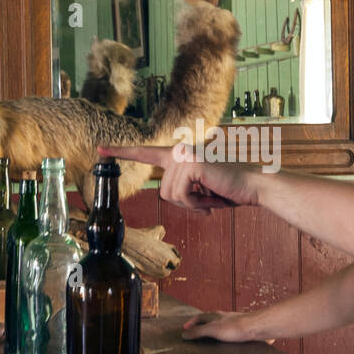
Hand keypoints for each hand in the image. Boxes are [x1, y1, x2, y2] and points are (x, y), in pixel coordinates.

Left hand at [98, 143, 261, 214]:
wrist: (253, 186)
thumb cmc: (229, 189)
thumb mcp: (199, 191)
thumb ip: (181, 189)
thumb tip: (170, 194)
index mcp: (179, 154)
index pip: (145, 152)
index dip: (121, 152)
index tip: (100, 149)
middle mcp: (178, 150)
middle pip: (163, 192)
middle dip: (185, 203)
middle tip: (208, 199)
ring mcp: (184, 156)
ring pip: (171, 196)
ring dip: (193, 204)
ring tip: (212, 194)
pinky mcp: (190, 164)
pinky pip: (182, 197)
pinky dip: (198, 203)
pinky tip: (212, 195)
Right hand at [181, 310, 274, 344]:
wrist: (258, 328)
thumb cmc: (235, 328)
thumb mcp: (212, 330)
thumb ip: (198, 332)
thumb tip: (184, 334)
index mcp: (215, 316)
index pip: (199, 317)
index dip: (191, 323)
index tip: (185, 329)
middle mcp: (225, 318)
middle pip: (210, 320)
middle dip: (203, 326)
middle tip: (196, 332)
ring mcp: (235, 324)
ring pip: (222, 326)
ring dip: (215, 332)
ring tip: (211, 341)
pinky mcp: (244, 331)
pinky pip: (233, 334)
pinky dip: (227, 338)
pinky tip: (229, 346)